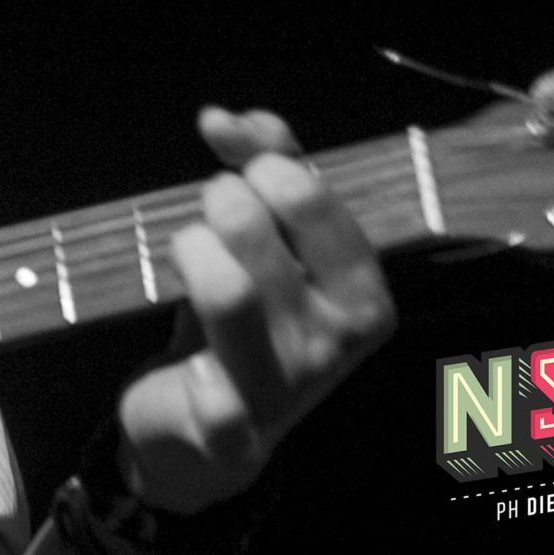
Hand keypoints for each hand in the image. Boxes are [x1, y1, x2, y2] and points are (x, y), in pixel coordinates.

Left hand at [115, 108, 394, 513]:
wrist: (206, 429)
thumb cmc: (249, 312)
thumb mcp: (275, 237)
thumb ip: (267, 162)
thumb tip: (222, 120)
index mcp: (364, 293)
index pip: (307, 193)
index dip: (258, 165)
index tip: (235, 169)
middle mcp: (336, 342)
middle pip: (252, 226)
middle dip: (218, 204)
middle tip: (212, 221)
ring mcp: (286, 389)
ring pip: (226, 289)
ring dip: (189, 254)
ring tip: (189, 261)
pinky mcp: (231, 434)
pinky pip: (214, 397)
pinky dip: (199, 378)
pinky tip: (197, 374)